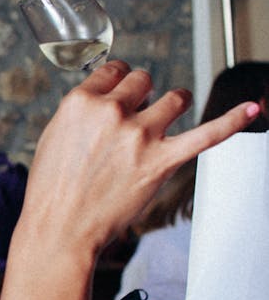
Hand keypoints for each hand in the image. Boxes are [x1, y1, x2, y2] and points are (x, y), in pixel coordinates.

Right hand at [21, 60, 259, 253]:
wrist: (60, 229)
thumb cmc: (51, 190)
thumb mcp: (53, 137)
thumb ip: (81, 113)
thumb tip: (104, 102)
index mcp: (81, 102)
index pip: (114, 70)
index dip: (118, 80)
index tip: (121, 88)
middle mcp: (113, 113)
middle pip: (144, 79)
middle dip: (141, 92)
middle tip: (135, 111)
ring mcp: (140, 136)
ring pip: (175, 97)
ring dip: (173, 103)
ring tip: (170, 113)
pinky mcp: (162, 161)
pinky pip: (208, 134)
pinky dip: (233, 120)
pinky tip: (252, 109)